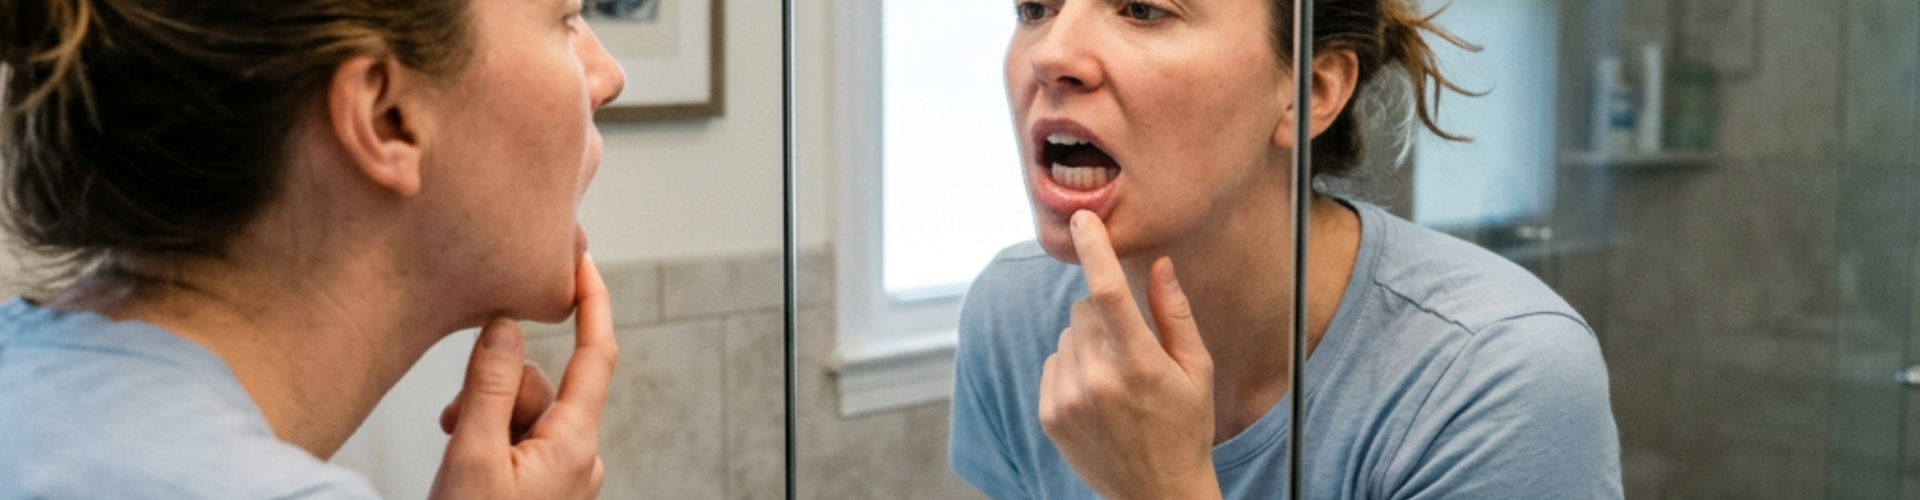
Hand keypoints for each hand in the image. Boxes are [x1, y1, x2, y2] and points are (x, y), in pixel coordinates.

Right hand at [429, 255, 618, 499]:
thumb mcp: (472, 456)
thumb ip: (489, 389)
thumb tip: (506, 326)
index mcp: (574, 445)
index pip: (596, 355)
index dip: (593, 302)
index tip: (582, 261)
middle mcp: (579, 457)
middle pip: (540, 386)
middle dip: (493, 389)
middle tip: (451, 421)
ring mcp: (563, 475)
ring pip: (524, 413)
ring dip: (484, 418)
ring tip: (452, 449)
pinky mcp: (544, 488)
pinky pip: (519, 441)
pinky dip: (488, 439)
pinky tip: (461, 464)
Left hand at [1039, 211, 1221, 499]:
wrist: (1155, 492)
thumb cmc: (1185, 427)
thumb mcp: (1197, 371)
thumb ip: (1175, 315)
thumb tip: (1160, 265)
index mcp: (1141, 365)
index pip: (1108, 293)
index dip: (1094, 249)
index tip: (1082, 219)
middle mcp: (1099, 380)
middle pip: (1085, 308)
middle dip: (1105, 313)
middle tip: (1132, 345)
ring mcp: (1069, 399)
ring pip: (1068, 335)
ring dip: (1089, 342)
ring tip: (1117, 379)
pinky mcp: (1050, 414)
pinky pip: (1054, 362)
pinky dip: (1073, 367)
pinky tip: (1098, 394)